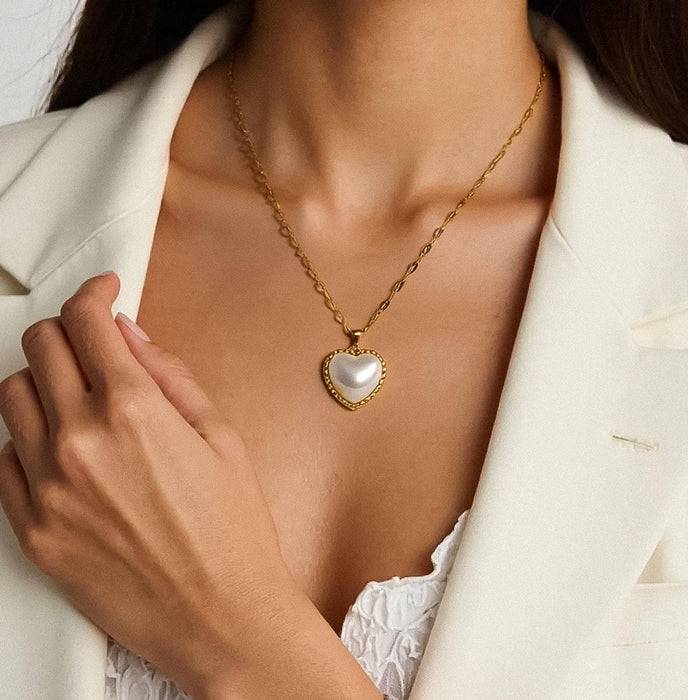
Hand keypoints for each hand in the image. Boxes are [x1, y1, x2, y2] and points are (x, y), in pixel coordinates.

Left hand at [0, 271, 305, 696]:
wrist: (220, 615)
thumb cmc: (232, 530)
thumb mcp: (221, 435)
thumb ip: (170, 374)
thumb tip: (131, 336)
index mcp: (135, 410)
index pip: (88, 321)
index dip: (95, 293)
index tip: (104, 291)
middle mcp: (79, 441)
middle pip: (41, 347)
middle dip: (67, 330)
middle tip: (92, 341)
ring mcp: (46, 488)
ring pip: (11, 396)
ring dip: (42, 381)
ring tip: (78, 396)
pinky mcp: (30, 530)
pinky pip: (2, 459)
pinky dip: (27, 439)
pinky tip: (64, 449)